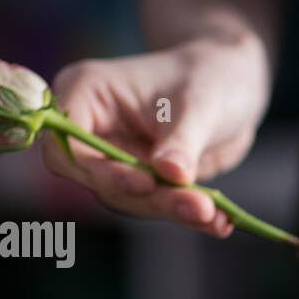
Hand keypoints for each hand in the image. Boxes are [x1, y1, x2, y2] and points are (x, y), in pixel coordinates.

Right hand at [42, 35, 270, 236]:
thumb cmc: (209, 77)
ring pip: (129, 199)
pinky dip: (187, 214)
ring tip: (215, 215)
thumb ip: (181, 141)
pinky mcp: (142, 179)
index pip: (64, 147)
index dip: (97, 172)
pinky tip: (219, 221)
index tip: (145, 182)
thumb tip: (170, 173)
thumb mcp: (200, 104)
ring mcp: (116, 158)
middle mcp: (93, 129)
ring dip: (171, 209)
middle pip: (99, 181)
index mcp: (86, 94)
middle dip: (149, 198)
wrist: (234, 87)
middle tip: (199, 206)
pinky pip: (156, 204)